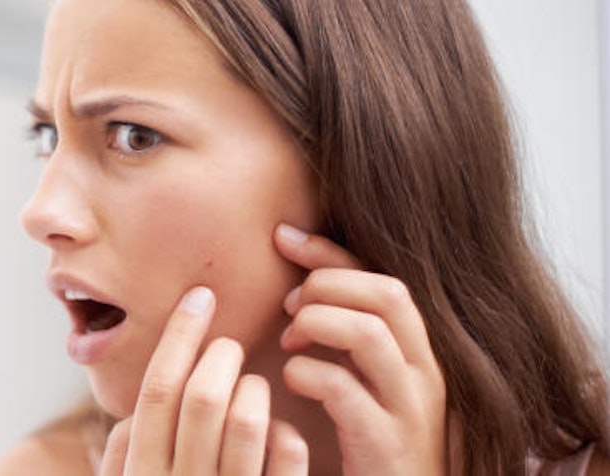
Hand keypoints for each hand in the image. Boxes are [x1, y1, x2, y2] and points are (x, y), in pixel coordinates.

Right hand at [99, 287, 302, 475]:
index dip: (179, 335)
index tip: (200, 298)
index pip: (157, 389)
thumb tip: (133, 410)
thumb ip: (121, 455)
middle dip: (221, 355)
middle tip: (229, 347)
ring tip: (250, 389)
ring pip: (247, 420)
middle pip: (203, 397)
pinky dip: (285, 431)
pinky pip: (288, 453)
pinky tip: (276, 431)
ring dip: (252, 389)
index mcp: (142, 475)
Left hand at [274, 224, 446, 474]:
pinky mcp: (385, 444)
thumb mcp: (361, 380)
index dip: (329, 250)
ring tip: (289, 342)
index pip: (382, 277)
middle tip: (288, 307)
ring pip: (369, 332)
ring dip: (315, 323)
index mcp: (417, 351)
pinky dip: (306, 373)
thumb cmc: (368, 446)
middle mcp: (424, 373)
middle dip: (326, 284)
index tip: (283, 237)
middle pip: (387, 293)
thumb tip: (296, 285)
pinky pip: (343, 388)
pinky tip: (291, 381)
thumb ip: (340, 336)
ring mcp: (409, 409)